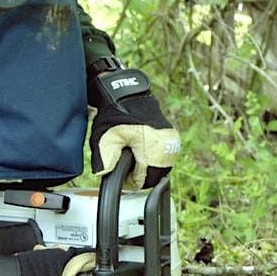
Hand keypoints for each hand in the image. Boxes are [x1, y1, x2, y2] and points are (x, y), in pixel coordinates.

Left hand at [88, 67, 180, 189]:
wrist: (127, 94)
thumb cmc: (115, 114)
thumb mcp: (105, 138)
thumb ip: (104, 159)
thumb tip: (105, 175)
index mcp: (153, 149)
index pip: (143, 181)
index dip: (129, 180)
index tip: (119, 172)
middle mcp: (168, 147)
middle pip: (154, 177)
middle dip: (139, 175)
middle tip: (125, 164)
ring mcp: (172, 142)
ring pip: (161, 169)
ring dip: (147, 168)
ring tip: (132, 157)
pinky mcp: (173, 138)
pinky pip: (164, 158)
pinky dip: (153, 159)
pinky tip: (141, 150)